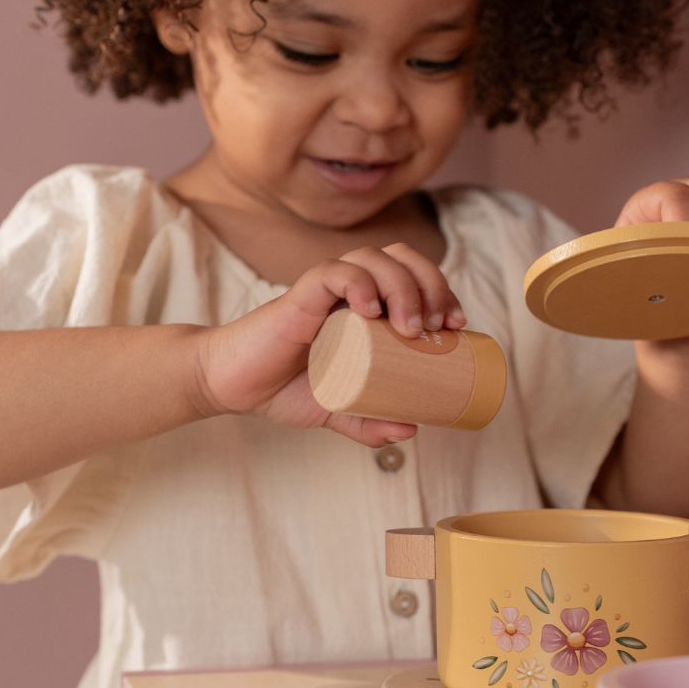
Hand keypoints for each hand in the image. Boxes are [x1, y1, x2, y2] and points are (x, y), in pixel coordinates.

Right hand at [195, 244, 466, 446]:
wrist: (231, 386)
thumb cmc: (281, 387)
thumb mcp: (337, 410)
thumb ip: (370, 421)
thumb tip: (413, 429)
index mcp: (363, 305)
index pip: (412, 275)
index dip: (441, 290)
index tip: (457, 325)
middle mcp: (347, 289)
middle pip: (401, 258)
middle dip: (431, 284)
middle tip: (440, 325)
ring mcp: (323, 290)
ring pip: (372, 258)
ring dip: (402, 284)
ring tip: (410, 325)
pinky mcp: (298, 297)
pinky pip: (332, 273)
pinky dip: (356, 282)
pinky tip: (370, 307)